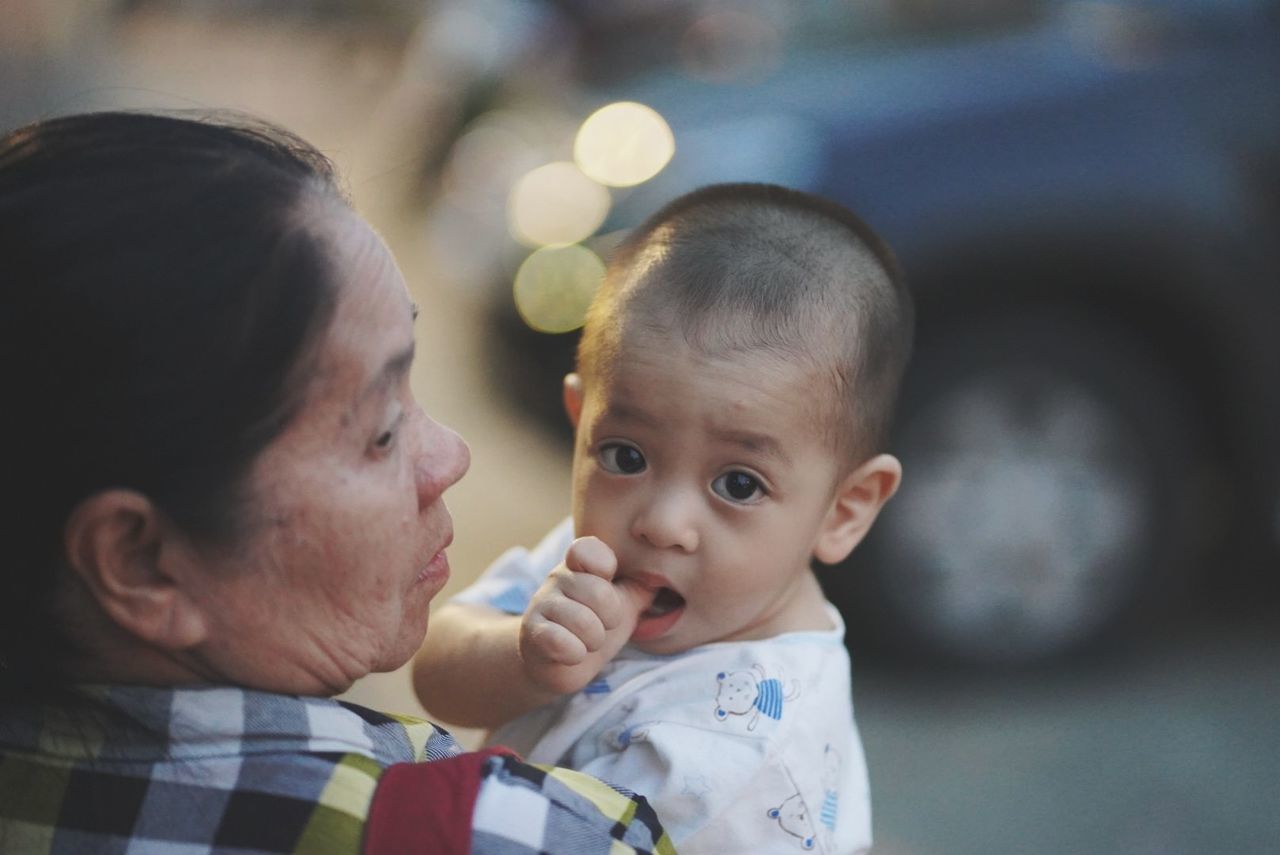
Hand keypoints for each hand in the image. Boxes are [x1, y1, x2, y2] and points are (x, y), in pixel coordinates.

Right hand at [519, 536, 653, 695]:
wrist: (556, 662)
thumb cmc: (594, 626)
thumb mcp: (623, 604)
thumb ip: (642, 586)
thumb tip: (669, 570)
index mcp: (582, 565)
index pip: (589, 549)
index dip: (603, 566)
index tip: (607, 579)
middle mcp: (559, 578)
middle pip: (600, 594)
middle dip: (609, 619)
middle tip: (601, 625)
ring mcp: (543, 604)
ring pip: (584, 622)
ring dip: (594, 641)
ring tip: (586, 640)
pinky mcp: (533, 633)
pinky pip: (562, 643)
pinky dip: (576, 654)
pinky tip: (572, 653)